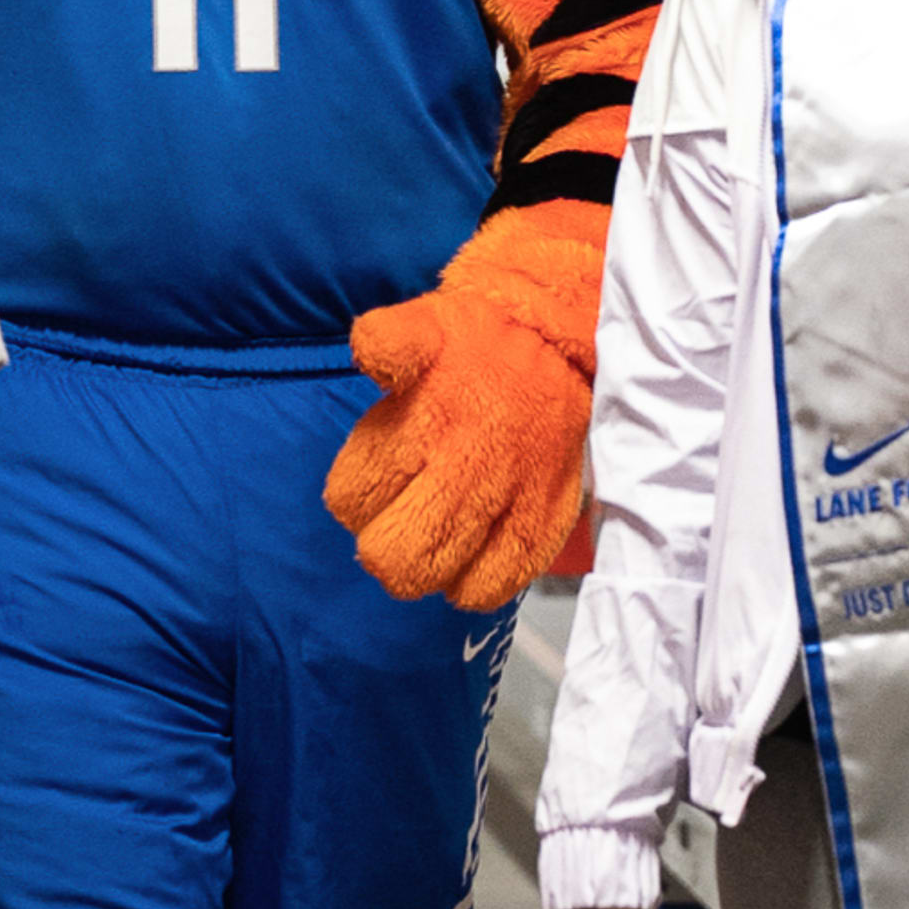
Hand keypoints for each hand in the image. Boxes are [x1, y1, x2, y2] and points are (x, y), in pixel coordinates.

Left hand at [329, 291, 588, 610]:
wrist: (558, 346)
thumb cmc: (477, 341)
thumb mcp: (424, 323)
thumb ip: (388, 340)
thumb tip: (368, 347)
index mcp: (424, 422)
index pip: (350, 500)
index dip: (352, 496)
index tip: (372, 480)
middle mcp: (465, 469)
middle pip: (391, 555)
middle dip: (380, 545)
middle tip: (395, 522)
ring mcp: (508, 502)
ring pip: (438, 576)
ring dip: (424, 567)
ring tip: (431, 540)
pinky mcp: (544, 523)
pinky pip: (495, 586)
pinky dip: (471, 585)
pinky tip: (466, 561)